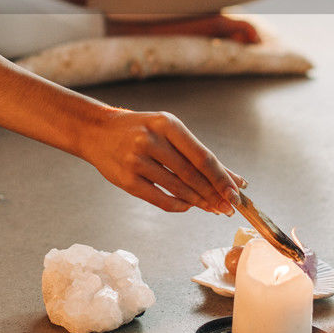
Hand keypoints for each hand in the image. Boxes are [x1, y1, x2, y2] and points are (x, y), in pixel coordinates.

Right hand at [78, 108, 244, 213]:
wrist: (97, 131)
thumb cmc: (139, 130)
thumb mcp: (167, 130)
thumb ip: (197, 153)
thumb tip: (233, 178)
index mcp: (166, 124)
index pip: (202, 156)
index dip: (221, 178)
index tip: (236, 193)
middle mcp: (151, 140)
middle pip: (192, 174)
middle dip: (214, 194)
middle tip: (229, 207)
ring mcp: (136, 160)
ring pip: (177, 188)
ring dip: (199, 201)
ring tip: (213, 208)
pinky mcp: (126, 180)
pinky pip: (159, 199)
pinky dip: (178, 206)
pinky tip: (188, 206)